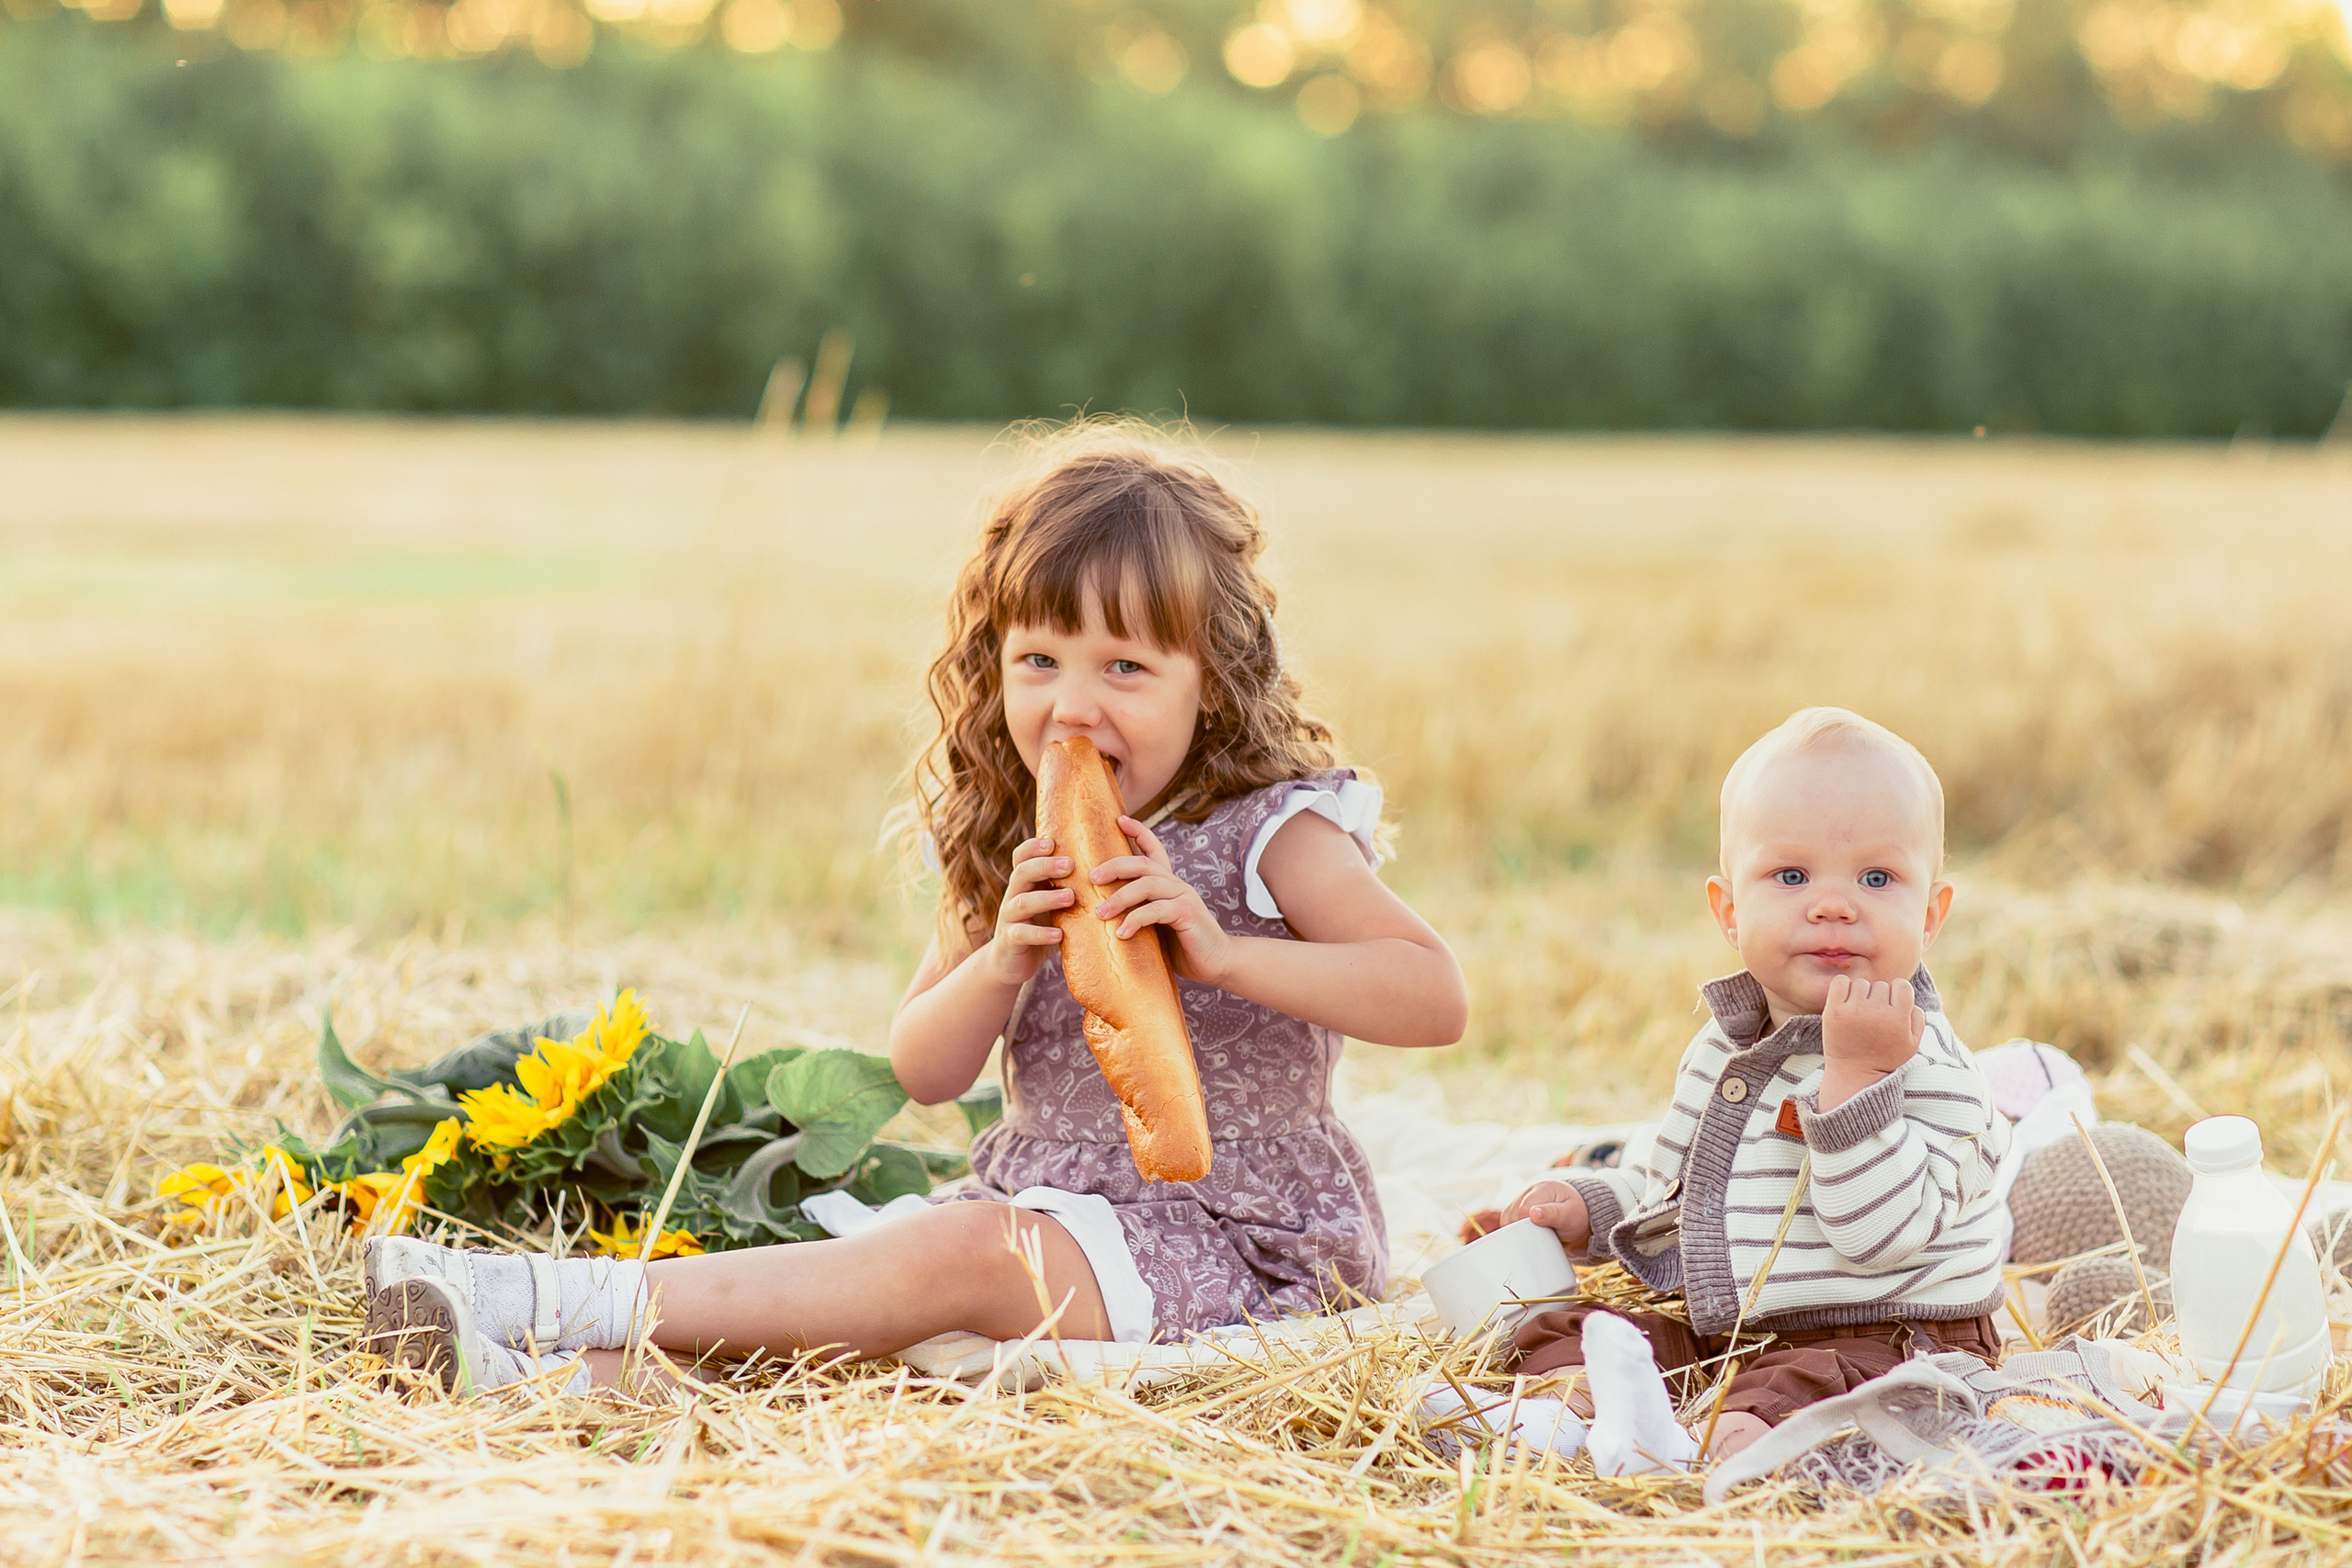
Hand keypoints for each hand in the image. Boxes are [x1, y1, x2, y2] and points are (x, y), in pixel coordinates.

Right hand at [982, 835, 1071, 986]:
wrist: (1013, 962)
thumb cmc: (1042, 926)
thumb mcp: (1053, 904)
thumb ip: (1069, 886)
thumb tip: (1111, 867)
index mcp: (1025, 882)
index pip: (1022, 856)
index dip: (1033, 847)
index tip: (1053, 842)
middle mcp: (1013, 895)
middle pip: (1022, 873)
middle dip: (1045, 866)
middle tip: (1070, 865)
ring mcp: (1009, 918)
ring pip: (1022, 902)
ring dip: (1047, 898)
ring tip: (1070, 897)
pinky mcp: (1010, 941)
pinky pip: (1022, 934)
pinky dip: (1041, 934)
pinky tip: (1059, 935)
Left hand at [1087, 816, 1234, 985]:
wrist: (1217, 963)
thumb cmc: (1183, 946)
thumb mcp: (1157, 925)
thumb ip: (1139, 913)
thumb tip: (1101, 914)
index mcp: (1169, 884)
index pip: (1155, 849)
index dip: (1139, 831)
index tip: (1119, 819)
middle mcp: (1177, 885)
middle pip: (1143, 863)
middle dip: (1115, 866)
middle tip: (1091, 877)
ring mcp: (1184, 897)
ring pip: (1147, 885)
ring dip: (1120, 898)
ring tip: (1100, 913)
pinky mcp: (1188, 914)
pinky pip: (1157, 910)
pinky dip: (1136, 920)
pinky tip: (1122, 933)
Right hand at [1502, 1179, 1590, 1250]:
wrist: (1582, 1215)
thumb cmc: (1577, 1214)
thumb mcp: (1570, 1215)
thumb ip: (1553, 1213)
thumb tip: (1532, 1213)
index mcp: (1543, 1188)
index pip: (1523, 1209)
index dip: (1527, 1226)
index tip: (1540, 1235)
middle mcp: (1530, 1190)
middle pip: (1512, 1212)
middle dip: (1522, 1229)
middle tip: (1539, 1237)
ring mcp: (1524, 1198)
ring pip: (1508, 1216)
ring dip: (1516, 1229)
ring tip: (1534, 1236)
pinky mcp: (1520, 1207)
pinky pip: (1508, 1219)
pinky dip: (1514, 1229)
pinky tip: (1525, 1234)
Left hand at [1820, 976, 1925, 1079]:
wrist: (1854, 1073)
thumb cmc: (1885, 1056)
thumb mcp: (1912, 1043)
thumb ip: (1917, 1017)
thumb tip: (1907, 994)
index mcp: (1898, 1019)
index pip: (1902, 985)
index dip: (1898, 993)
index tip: (1892, 1005)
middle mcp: (1876, 1012)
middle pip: (1881, 985)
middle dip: (1879, 997)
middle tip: (1874, 1016)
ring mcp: (1853, 1010)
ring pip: (1861, 984)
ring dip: (1861, 994)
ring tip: (1860, 1013)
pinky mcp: (1833, 1011)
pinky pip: (1840, 982)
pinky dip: (1843, 987)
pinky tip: (1846, 1001)